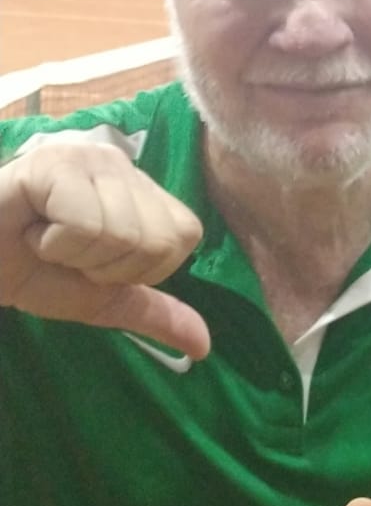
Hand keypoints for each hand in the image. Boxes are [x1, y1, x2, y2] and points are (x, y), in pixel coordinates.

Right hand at [0, 140, 209, 357]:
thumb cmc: (33, 271)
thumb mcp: (101, 298)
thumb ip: (153, 314)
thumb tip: (203, 346)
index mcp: (143, 193)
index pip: (183, 235)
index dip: (141, 268)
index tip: (95, 263)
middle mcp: (123, 167)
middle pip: (158, 239)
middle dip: (107, 267)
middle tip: (68, 253)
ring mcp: (90, 159)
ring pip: (122, 234)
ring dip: (76, 256)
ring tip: (47, 239)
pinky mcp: (55, 162)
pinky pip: (84, 225)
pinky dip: (54, 244)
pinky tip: (32, 230)